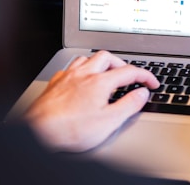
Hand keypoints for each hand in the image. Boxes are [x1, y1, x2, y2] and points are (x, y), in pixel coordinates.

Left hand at [24, 50, 158, 151]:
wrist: (37, 133)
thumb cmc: (69, 130)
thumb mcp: (109, 122)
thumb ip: (129, 105)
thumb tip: (142, 93)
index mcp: (100, 82)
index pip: (129, 72)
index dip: (145, 76)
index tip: (152, 83)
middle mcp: (84, 74)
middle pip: (107, 57)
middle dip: (121, 64)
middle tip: (129, 76)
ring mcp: (68, 77)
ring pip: (87, 58)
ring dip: (100, 63)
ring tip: (106, 73)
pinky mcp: (55, 84)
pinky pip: (71, 68)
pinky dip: (81, 70)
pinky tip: (81, 79)